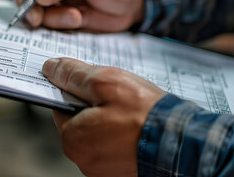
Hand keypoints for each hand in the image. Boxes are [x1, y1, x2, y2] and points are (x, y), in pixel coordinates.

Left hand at [42, 58, 166, 176]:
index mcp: (73, 138)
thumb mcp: (105, 82)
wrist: (182, 143)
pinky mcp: (120, 169)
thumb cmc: (144, 114)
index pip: (61, 105)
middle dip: (94, 103)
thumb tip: (51, 68)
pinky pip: (113, 143)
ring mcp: (102, 167)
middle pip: (79, 118)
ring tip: (130, 109)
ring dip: (109, 117)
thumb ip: (74, 74)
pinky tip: (136, 123)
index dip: (76, 88)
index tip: (91, 81)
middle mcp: (83, 158)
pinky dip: (121, 132)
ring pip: (97, 131)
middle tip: (116, 95)